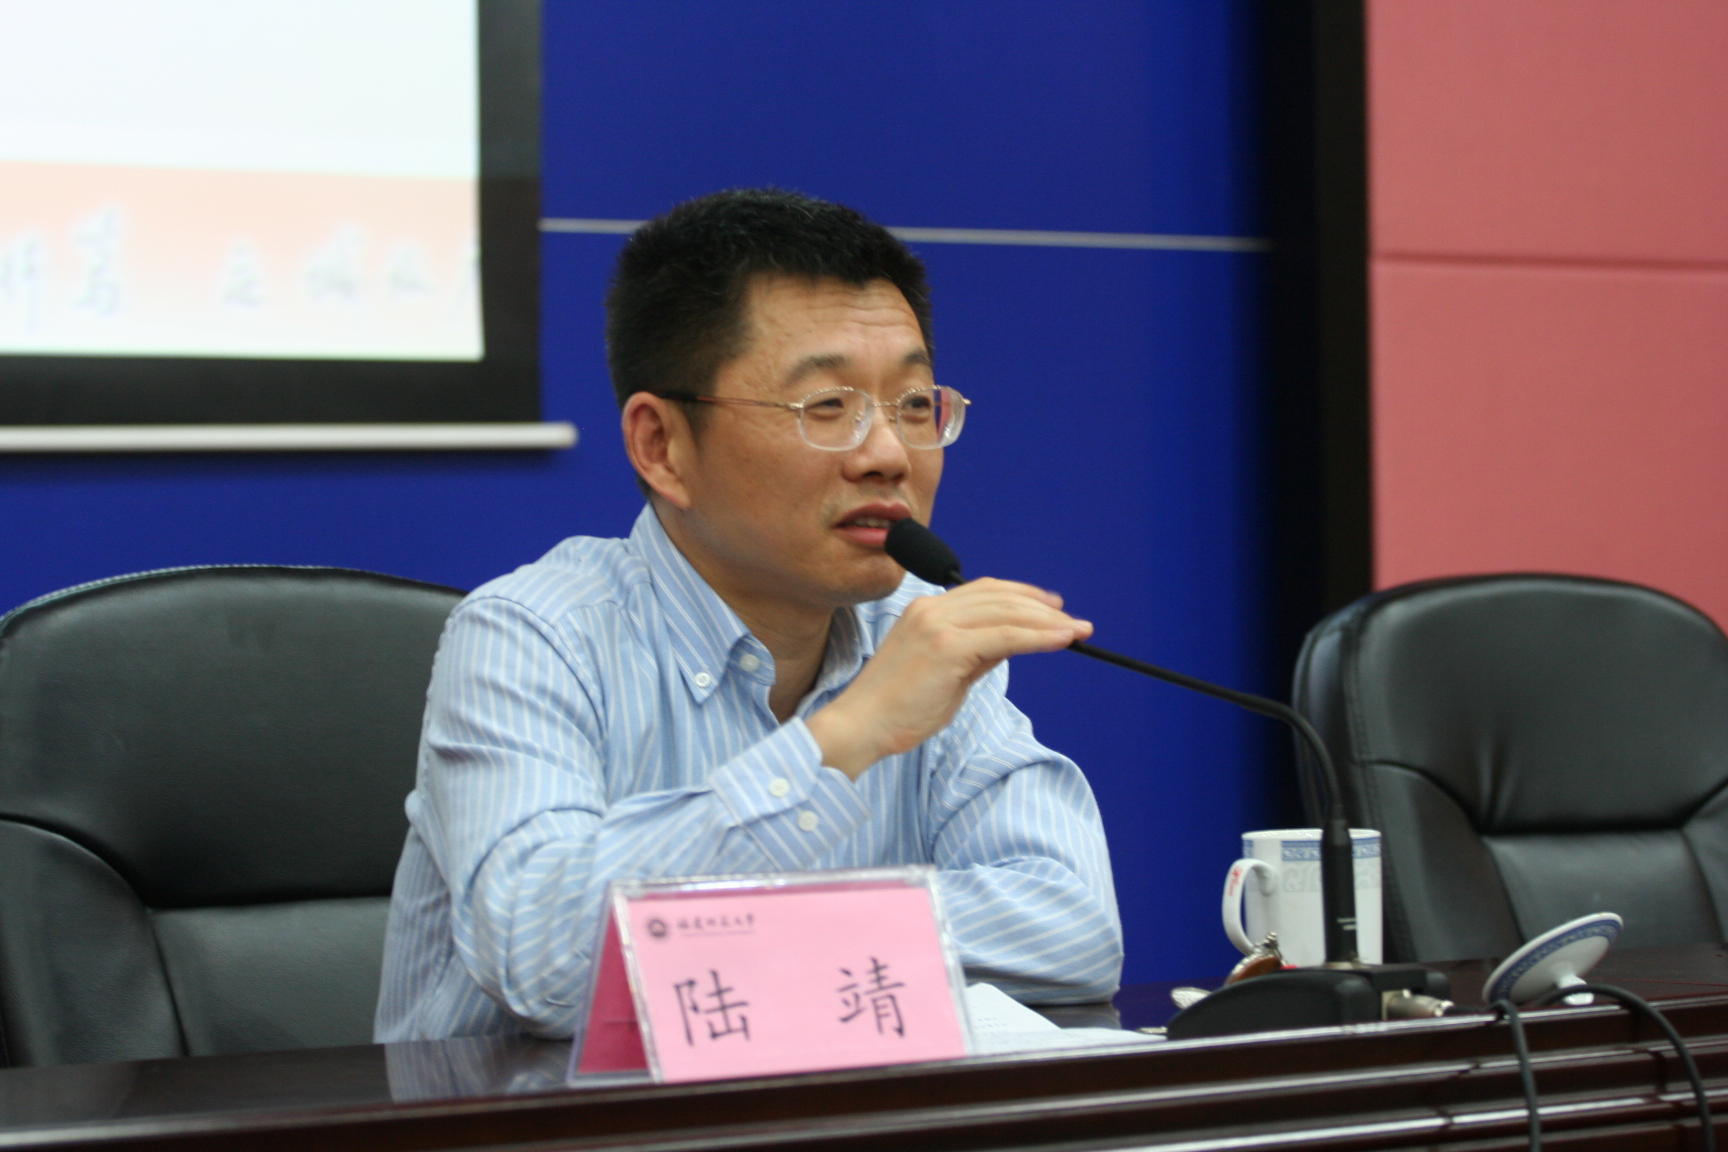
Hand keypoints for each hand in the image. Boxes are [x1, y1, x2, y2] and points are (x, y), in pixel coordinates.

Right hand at [806, 578, 1091, 778]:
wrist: (861, 726)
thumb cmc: (897, 708)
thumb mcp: (944, 673)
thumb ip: (975, 653)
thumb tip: (1012, 642)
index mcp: (925, 610)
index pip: (984, 591)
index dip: (1022, 595)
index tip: (1051, 608)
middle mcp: (930, 609)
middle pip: (1000, 597)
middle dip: (1042, 608)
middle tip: (1075, 622)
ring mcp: (937, 625)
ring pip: (1007, 613)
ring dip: (1048, 622)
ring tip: (1078, 631)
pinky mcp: (947, 647)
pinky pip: (1005, 636)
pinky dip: (1038, 636)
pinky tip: (1061, 640)